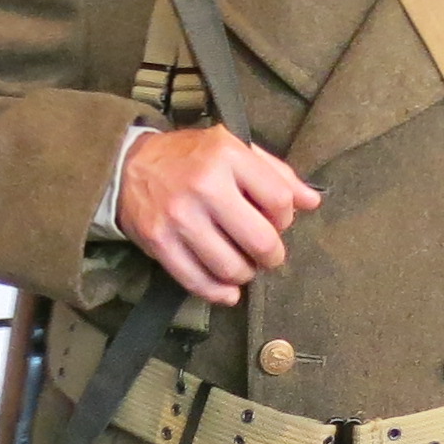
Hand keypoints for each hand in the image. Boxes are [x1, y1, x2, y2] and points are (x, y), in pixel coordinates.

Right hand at [118, 125, 320, 303]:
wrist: (130, 166)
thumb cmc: (191, 158)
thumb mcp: (234, 150)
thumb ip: (276, 174)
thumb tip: (313, 202)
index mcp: (227, 155)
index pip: (279, 201)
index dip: (285, 219)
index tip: (276, 222)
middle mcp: (204, 185)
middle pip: (260, 240)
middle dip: (271, 256)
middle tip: (266, 255)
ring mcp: (180, 217)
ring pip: (232, 267)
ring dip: (246, 275)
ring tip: (244, 267)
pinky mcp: (160, 242)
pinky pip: (198, 282)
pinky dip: (219, 293)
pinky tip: (228, 291)